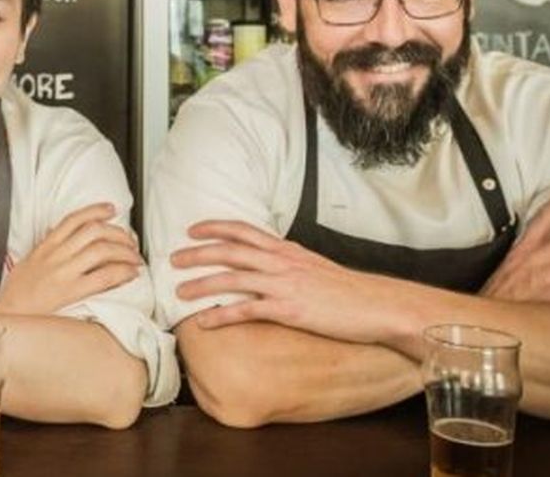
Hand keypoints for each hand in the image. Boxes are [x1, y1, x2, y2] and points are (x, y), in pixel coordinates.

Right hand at [0, 202, 141, 315]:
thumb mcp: (28, 263)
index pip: (73, 219)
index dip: (96, 210)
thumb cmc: (17, 295)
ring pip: (101, 249)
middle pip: (93, 231)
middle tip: (129, 241)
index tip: (111, 209)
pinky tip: (130, 274)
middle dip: (118, 233)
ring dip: (124, 251)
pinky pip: (104, 276)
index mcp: (45, 247)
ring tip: (134, 258)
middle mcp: (55, 256)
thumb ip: (45, 249)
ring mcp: (63, 273)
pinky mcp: (71, 293)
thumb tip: (60, 235)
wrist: (7, 316)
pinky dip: (122, 272)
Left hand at [172, 220, 412, 344]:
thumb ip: (288, 261)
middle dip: (198, 253)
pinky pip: (247, 311)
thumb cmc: (347, 290)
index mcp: (286, 250)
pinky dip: (222, 316)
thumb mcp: (314, 265)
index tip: (192, 229)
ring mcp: (284, 285)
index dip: (215, 227)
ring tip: (179, 292)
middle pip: (230, 251)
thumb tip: (267, 261)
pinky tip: (204, 322)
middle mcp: (281, 262)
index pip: (244, 231)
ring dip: (202, 284)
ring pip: (232, 279)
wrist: (376, 305)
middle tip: (173, 259)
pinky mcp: (289, 310)